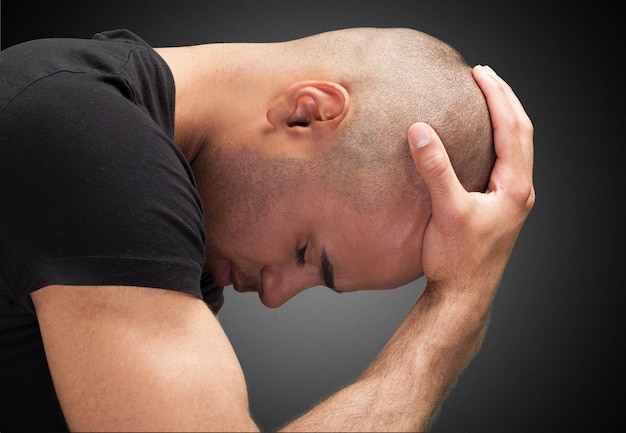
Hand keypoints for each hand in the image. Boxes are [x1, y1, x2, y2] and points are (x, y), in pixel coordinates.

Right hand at [407, 65, 534, 305]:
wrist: (463, 296)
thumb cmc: (458, 260)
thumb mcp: (447, 210)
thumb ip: (435, 169)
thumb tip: (419, 130)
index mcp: (515, 188)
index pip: (513, 129)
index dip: (497, 97)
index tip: (480, 74)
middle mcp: (519, 191)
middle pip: (522, 132)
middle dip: (505, 100)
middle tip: (484, 75)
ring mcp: (512, 200)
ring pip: (516, 148)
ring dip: (504, 118)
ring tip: (486, 98)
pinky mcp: (499, 208)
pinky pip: (505, 162)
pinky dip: (496, 140)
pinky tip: (478, 140)